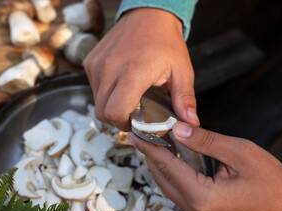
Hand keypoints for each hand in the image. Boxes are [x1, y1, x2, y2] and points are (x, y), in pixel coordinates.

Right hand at [83, 8, 198, 130]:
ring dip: (110, 106)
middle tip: (132, 114)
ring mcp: (97, 65)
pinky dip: (104, 93)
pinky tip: (119, 85)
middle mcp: (110, 68)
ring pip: (96, 102)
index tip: (136, 122)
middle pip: (102, 113)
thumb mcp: (181, 71)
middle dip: (117, 120)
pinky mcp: (91, 62)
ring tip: (127, 98)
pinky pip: (93, 88)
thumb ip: (185, 99)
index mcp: (133, 72)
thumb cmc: (165, 41)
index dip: (125, 124)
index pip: (115, 112)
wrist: (148, 15)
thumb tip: (190, 123)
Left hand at [127, 122, 281, 210]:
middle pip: (163, 177)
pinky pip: (178, 191)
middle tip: (141, 134)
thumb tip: (177, 130)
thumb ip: (205, 141)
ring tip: (152, 143)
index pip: (167, 166)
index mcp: (204, 197)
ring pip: (168, 185)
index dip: (149, 147)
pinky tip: (170, 158)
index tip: (134, 134)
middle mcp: (195, 210)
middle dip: (151, 155)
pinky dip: (171, 173)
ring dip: (159, 164)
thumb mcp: (240, 152)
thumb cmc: (271, 181)